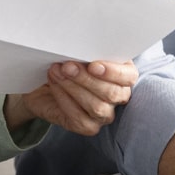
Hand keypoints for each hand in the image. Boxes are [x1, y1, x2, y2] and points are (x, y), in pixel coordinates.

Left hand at [5, 60, 137, 135]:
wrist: (46, 80)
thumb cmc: (68, 62)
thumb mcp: (79, 52)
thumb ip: (86, 51)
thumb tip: (81, 47)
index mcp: (124, 74)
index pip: (129, 76)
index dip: (113, 72)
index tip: (93, 65)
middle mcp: (118, 96)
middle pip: (112, 93)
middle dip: (87, 79)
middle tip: (67, 66)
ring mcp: (105, 114)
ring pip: (97, 107)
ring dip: (74, 88)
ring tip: (56, 72)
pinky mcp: (88, 126)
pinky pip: (80, 118)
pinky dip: (65, 100)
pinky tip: (55, 86)